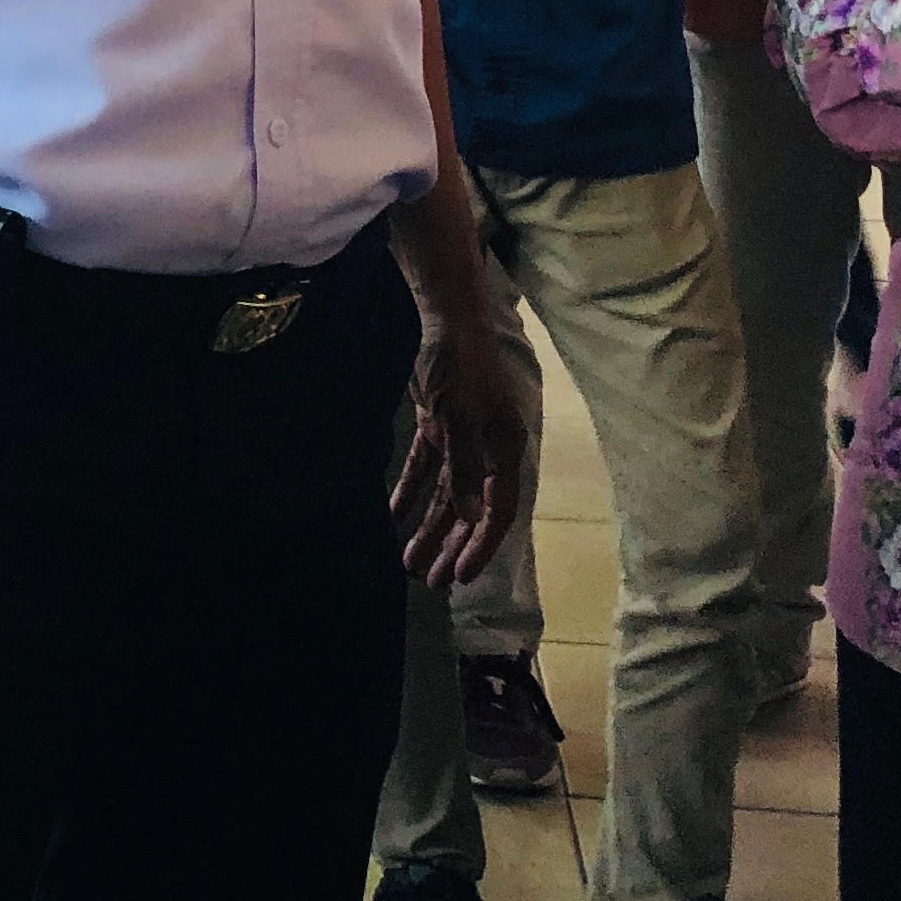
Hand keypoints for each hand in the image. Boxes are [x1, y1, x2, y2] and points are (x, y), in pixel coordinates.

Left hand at [393, 310, 525, 587]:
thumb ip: (463, 467)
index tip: (458, 575)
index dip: (481, 545)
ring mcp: (464, 439)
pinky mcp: (440, 427)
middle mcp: (489, 450)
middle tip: (430, 581)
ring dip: (429, 527)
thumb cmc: (459, 366)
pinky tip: (394, 517)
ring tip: (410, 562)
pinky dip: (410, 492)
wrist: (444, 319)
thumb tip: (471, 518)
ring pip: (447, 494)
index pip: (499, 509)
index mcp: (506, 449)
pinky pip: (426, 469)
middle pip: (472, 510)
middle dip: (452, 546)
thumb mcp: (458, 418)